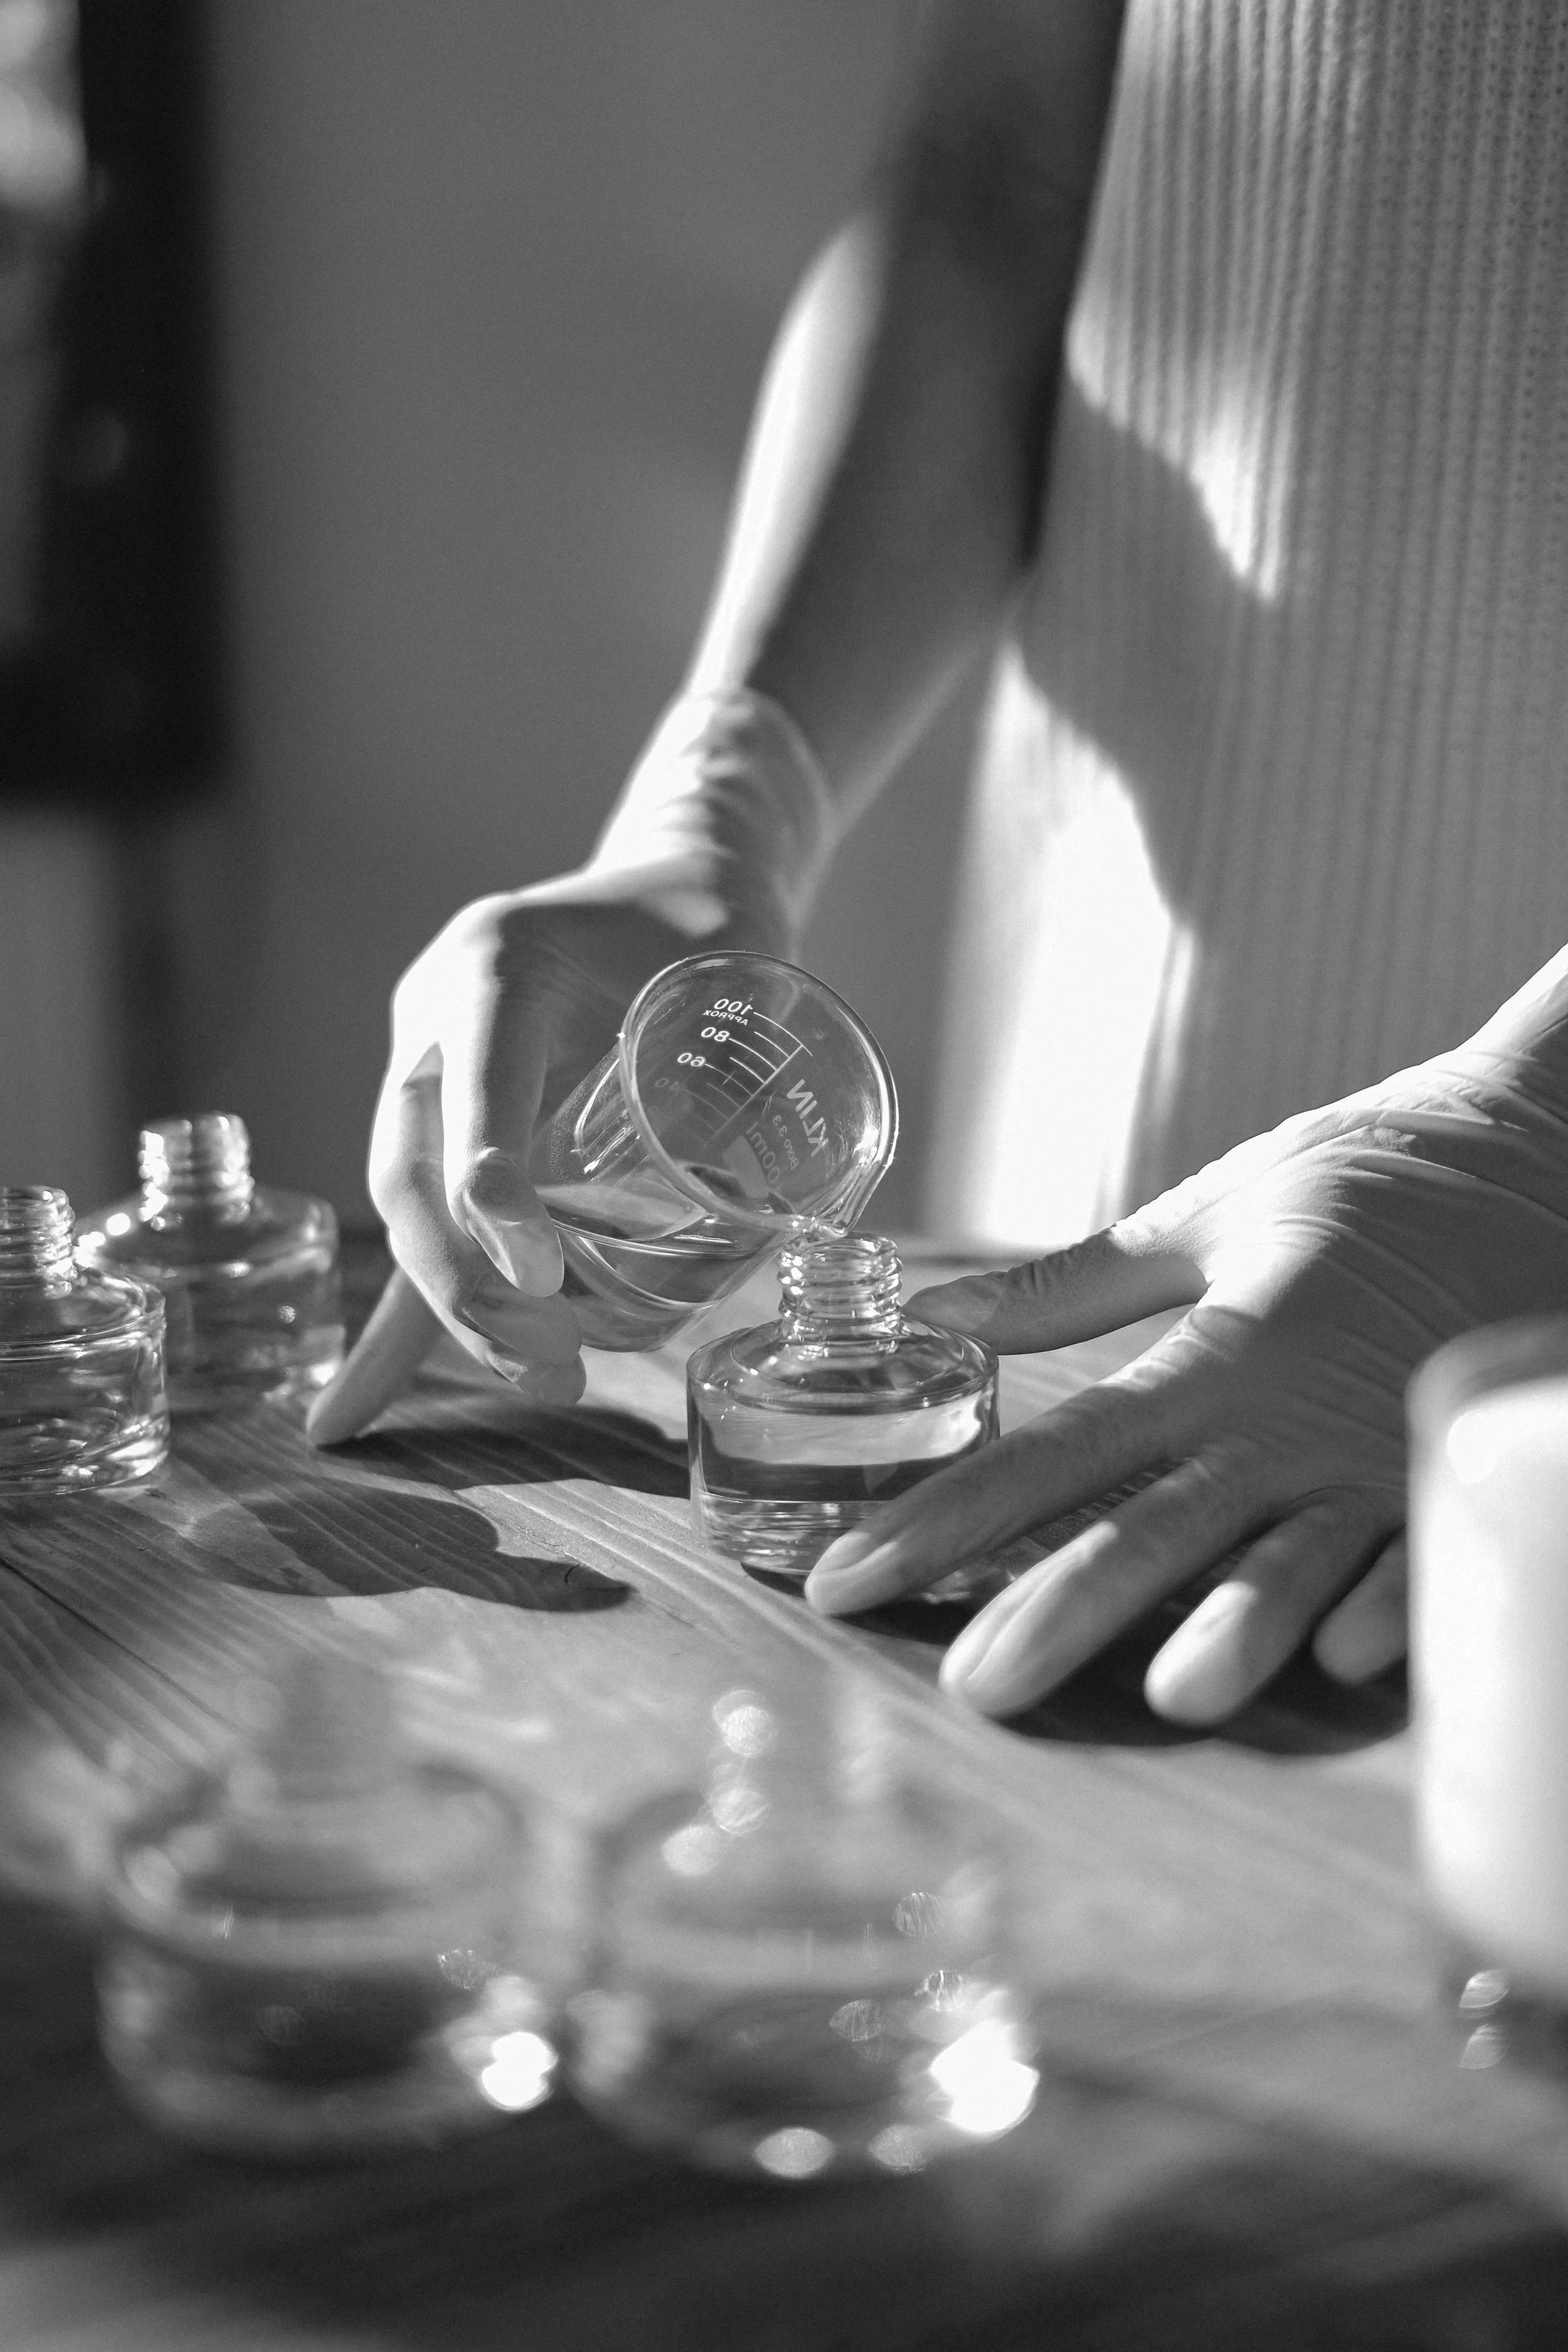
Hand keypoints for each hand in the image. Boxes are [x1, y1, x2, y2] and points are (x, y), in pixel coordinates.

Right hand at [307, 691, 823, 1445]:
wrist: (670, 886)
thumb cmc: (710, 926)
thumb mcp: (736, 971)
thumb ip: (743, 1067)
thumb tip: (775, 1222)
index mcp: (495, 963)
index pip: (476, 1089)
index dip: (492, 1187)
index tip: (541, 1275)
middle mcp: (435, 1018)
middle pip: (412, 1169)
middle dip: (467, 1283)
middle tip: (548, 1362)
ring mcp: (425, 1075)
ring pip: (409, 1211)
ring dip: (457, 1313)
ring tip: (541, 1378)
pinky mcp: (442, 1129)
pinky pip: (418, 1233)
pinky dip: (397, 1324)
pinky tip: (350, 1417)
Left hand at [805, 1050, 1567, 1722]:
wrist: (1540, 1150)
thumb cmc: (1369, 1177)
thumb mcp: (1212, 1211)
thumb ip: (1074, 1284)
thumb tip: (937, 1313)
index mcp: (1214, 1354)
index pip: (1050, 1456)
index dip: (941, 1523)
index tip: (846, 1583)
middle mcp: (1286, 1421)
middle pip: (1153, 1531)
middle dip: (1059, 1613)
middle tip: (971, 1689)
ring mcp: (1381, 1458)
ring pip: (1297, 1560)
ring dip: (1239, 1624)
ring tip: (1174, 1693)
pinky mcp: (1457, 1473)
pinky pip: (1428, 1554)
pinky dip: (1395, 1603)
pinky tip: (1352, 1656)